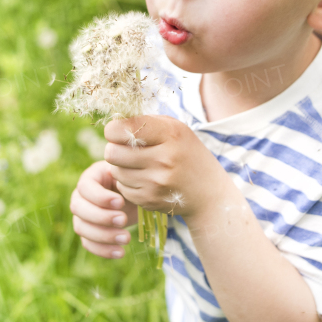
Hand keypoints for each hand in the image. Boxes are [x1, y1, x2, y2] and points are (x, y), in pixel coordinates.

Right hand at [69, 159, 137, 259]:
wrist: (134, 196)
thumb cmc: (133, 182)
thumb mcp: (130, 175)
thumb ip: (126, 177)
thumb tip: (126, 182)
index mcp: (90, 177)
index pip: (85, 186)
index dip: (100, 197)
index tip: (120, 202)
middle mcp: (80, 196)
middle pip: (78, 208)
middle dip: (101, 217)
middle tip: (123, 220)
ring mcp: (81, 216)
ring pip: (81, 228)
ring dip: (103, 236)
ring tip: (127, 238)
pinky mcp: (87, 232)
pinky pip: (88, 243)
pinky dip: (103, 250)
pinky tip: (121, 252)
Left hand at [102, 115, 234, 220]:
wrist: (209, 194)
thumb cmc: (186, 153)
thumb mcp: (175, 129)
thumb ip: (145, 121)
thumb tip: (112, 124)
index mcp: (170, 134)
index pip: (123, 128)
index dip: (113, 130)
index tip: (118, 132)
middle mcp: (163, 159)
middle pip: (112, 152)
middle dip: (114, 149)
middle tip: (125, 150)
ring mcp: (156, 182)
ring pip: (115, 171)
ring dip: (121, 167)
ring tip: (138, 165)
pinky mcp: (150, 200)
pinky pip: (121, 188)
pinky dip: (128, 183)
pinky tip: (144, 179)